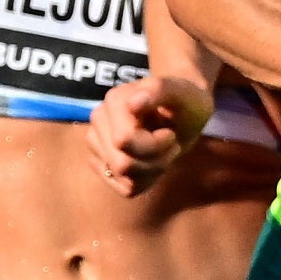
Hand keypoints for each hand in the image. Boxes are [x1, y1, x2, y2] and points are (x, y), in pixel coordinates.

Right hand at [90, 68, 203, 197]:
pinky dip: (146, 180)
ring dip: (153, 170)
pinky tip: (153, 161)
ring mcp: (96, 142)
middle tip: (171, 144)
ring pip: (123, 178)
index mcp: (115, 100)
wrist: (182, 111)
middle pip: (123, 165)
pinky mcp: (100, 162)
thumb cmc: (184, 101)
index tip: (170, 133)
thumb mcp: (181, 93)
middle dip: (156, 161)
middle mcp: (99, 120)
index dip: (156, 145)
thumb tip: (133, 103)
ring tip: (163, 151)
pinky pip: (125, 187)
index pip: (124, 141)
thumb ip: (158, 92)